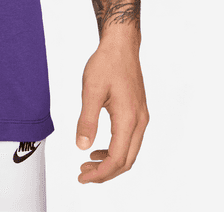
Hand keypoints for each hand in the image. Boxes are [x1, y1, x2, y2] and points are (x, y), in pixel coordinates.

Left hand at [75, 35, 148, 183]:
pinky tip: (98, 148)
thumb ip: (87, 120)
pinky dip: (115, 150)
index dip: (100, 173)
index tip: (83, 177)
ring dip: (110, 163)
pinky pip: (130, 141)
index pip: (117, 158)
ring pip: (130, 152)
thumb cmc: (107, 63)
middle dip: (105, 173)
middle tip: (84, 175)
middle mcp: (139, 121)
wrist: (121, 45)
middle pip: (126, 161)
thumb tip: (82, 146)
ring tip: (88, 163)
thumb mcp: (91, 90)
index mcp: (128, 118)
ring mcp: (141, 118)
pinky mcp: (138, 113)